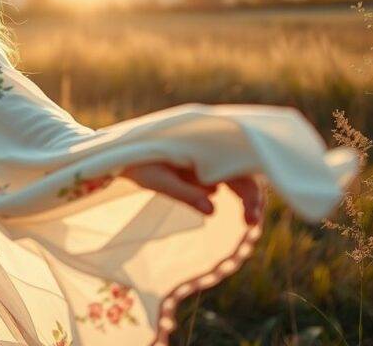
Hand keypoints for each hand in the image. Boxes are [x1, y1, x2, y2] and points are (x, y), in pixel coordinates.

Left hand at [120, 161, 263, 225]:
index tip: (250, 219)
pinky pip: (225, 180)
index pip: (239, 169)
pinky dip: (234, 196)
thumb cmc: (137, 165)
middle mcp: (209, 152)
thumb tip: (212, 211)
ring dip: (245, 198)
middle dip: (252, 198)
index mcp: (202, 147)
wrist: (120, 155)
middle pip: (244, 174)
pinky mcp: (202, 170)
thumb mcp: (156, 179)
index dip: (250, 193)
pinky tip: (239, 213)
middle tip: (250, 224)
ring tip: (247, 221)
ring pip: (237, 178)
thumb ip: (184, 194)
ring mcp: (208, 161)